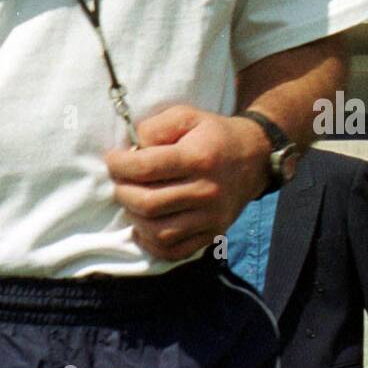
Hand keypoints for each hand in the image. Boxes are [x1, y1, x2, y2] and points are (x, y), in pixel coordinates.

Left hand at [105, 107, 271, 261]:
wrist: (255, 158)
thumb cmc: (213, 134)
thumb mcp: (187, 116)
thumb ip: (156, 127)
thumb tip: (132, 149)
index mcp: (198, 158)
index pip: (147, 168)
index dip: (120, 165)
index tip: (112, 159)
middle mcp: (206, 191)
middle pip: (149, 203)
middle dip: (123, 192)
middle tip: (119, 181)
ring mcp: (211, 217)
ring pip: (160, 231)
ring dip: (135, 218)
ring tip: (132, 201)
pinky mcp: (213, 234)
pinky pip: (175, 251)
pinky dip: (152, 243)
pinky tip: (145, 226)